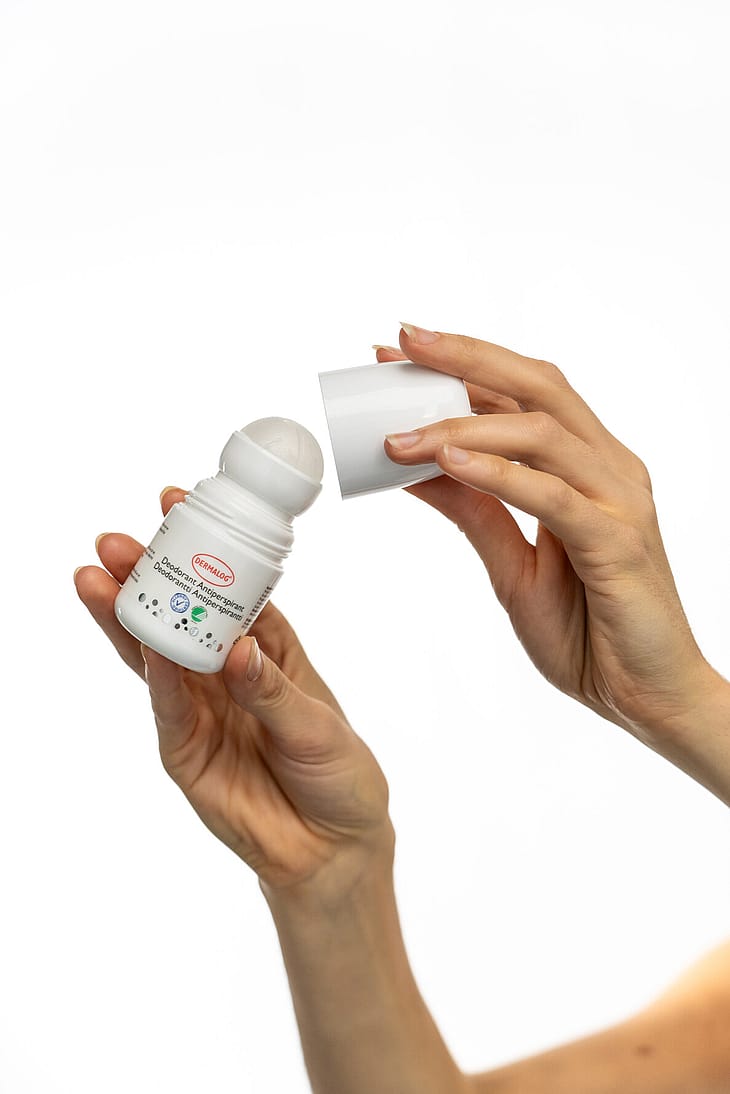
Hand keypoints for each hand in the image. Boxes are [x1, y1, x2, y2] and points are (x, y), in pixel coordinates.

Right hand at [74, 488, 392, 893]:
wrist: (336, 846)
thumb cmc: (337, 773)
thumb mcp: (317, 724)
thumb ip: (272, 689)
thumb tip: (235, 649)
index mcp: (263, 649)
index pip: (226, 589)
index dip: (200, 546)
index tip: (175, 502)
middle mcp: (223, 674)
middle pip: (176, 616)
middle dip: (144, 576)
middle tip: (113, 542)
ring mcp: (199, 712)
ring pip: (155, 657)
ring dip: (127, 619)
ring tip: (97, 580)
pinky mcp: (185, 754)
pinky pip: (167, 709)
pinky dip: (156, 677)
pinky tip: (143, 642)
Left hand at [378, 324, 717, 745]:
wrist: (647, 698)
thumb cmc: (589, 631)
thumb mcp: (512, 565)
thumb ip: (475, 512)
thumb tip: (420, 468)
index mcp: (588, 467)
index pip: (524, 395)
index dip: (463, 366)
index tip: (398, 353)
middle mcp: (609, 468)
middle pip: (538, 385)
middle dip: (465, 358)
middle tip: (400, 345)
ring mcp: (619, 500)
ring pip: (541, 432)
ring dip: (462, 425)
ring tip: (399, 435)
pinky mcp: (618, 542)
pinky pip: (553, 495)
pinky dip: (498, 473)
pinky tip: (448, 463)